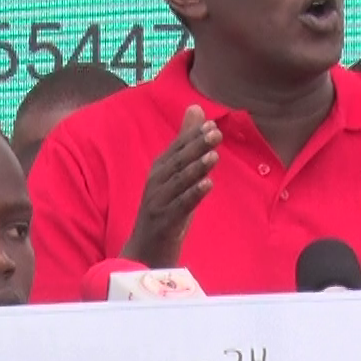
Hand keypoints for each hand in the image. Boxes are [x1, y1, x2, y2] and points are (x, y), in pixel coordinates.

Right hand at [120, 106, 220, 267]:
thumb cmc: (165, 210)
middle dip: (196, 147)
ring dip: (196, 169)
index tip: (212, 124)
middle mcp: (156, 183)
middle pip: (177, 162)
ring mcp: (158, 203)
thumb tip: (196, 108)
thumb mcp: (177, 175)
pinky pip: (180, 206)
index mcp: (160, 171)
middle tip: (215, 133)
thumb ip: (187, 143)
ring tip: (214, 156)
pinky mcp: (164, 222)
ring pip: (179, 183)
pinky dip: (193, 195)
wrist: (145, 252)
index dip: (193, 136)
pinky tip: (208, 185)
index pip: (177, 149)